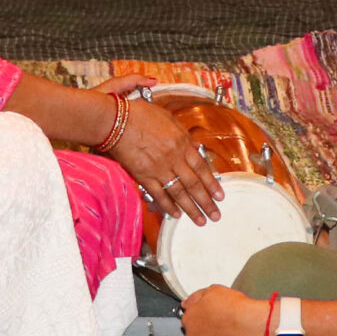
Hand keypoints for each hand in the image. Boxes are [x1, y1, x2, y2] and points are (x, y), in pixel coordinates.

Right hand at [97, 79, 223, 226]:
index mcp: (182, 143)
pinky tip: (175, 214)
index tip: (220, 195)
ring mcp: (159, 169)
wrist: (117, 120)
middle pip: (194, 184)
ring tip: (200, 220)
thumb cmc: (140, 115)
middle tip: (215, 215)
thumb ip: (182, 134)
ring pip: (179, 193)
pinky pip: (158, 195)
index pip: (202, 167)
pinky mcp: (143, 176)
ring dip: (191, 208)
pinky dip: (167, 206)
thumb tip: (193, 146)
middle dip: (206, 201)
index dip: (212, 183)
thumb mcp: (168, 118)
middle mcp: (174, 158)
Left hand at [181, 284, 269, 335]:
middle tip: (220, 329)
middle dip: (204, 332)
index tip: (211, 318)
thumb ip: (196, 297)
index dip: (202, 317)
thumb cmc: (236, 309)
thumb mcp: (214, 290)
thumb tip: (187, 302)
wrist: (251, 327)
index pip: (189, 318)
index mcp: (189, 317)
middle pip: (194, 335)